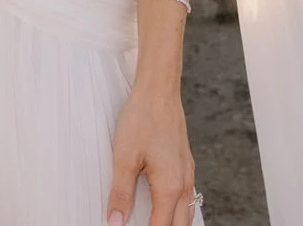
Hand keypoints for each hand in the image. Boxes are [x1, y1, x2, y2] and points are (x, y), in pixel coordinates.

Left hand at [106, 86, 195, 225]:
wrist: (159, 90)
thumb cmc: (141, 119)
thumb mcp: (124, 157)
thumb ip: (120, 193)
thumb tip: (115, 223)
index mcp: (169, 187)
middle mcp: (184, 184)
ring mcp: (188, 174)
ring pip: (186, 213)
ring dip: (172, 223)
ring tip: (151, 221)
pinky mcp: (186, 164)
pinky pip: (186, 197)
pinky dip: (176, 210)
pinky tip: (161, 205)